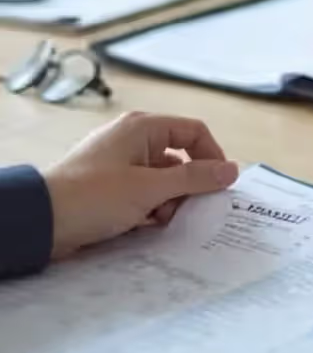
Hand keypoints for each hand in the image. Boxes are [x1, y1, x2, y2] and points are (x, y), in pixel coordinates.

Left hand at [43, 113, 239, 258]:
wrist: (40, 221)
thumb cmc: (95, 197)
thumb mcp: (150, 188)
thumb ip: (195, 179)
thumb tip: (232, 171)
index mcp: (142, 128)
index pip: (194, 132)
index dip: (212, 157)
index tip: (219, 186)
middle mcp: (133, 140)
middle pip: (180, 158)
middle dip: (188, 187)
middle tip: (185, 210)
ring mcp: (120, 163)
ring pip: (164, 180)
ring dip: (169, 201)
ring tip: (157, 220)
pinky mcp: (110, 185)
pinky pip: (145, 192)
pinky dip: (151, 208)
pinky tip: (143, 224)